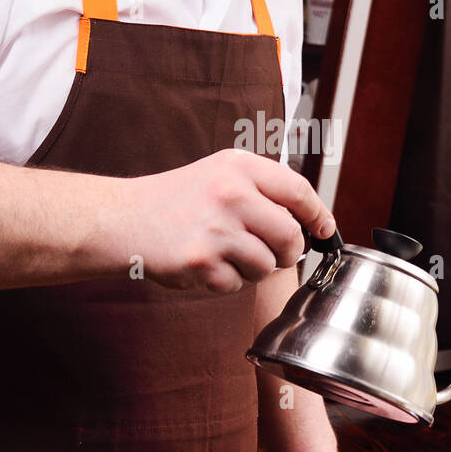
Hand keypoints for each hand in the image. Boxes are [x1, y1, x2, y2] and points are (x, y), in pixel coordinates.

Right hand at [117, 148, 333, 291]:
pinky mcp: (201, 262)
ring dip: (254, 268)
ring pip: (267, 266)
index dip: (319, 214)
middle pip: (291, 236)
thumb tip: (310, 223)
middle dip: (289, 252)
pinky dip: (226, 281)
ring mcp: (216, 229)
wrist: (125, 219)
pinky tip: (205, 263)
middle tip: (275, 253)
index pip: (299, 191)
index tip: (325, 230)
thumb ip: (263, 189)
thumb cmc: (178, 199)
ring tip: (226, 253)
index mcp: (240, 167)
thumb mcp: (220, 173)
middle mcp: (231, 194)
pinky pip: (237, 284)